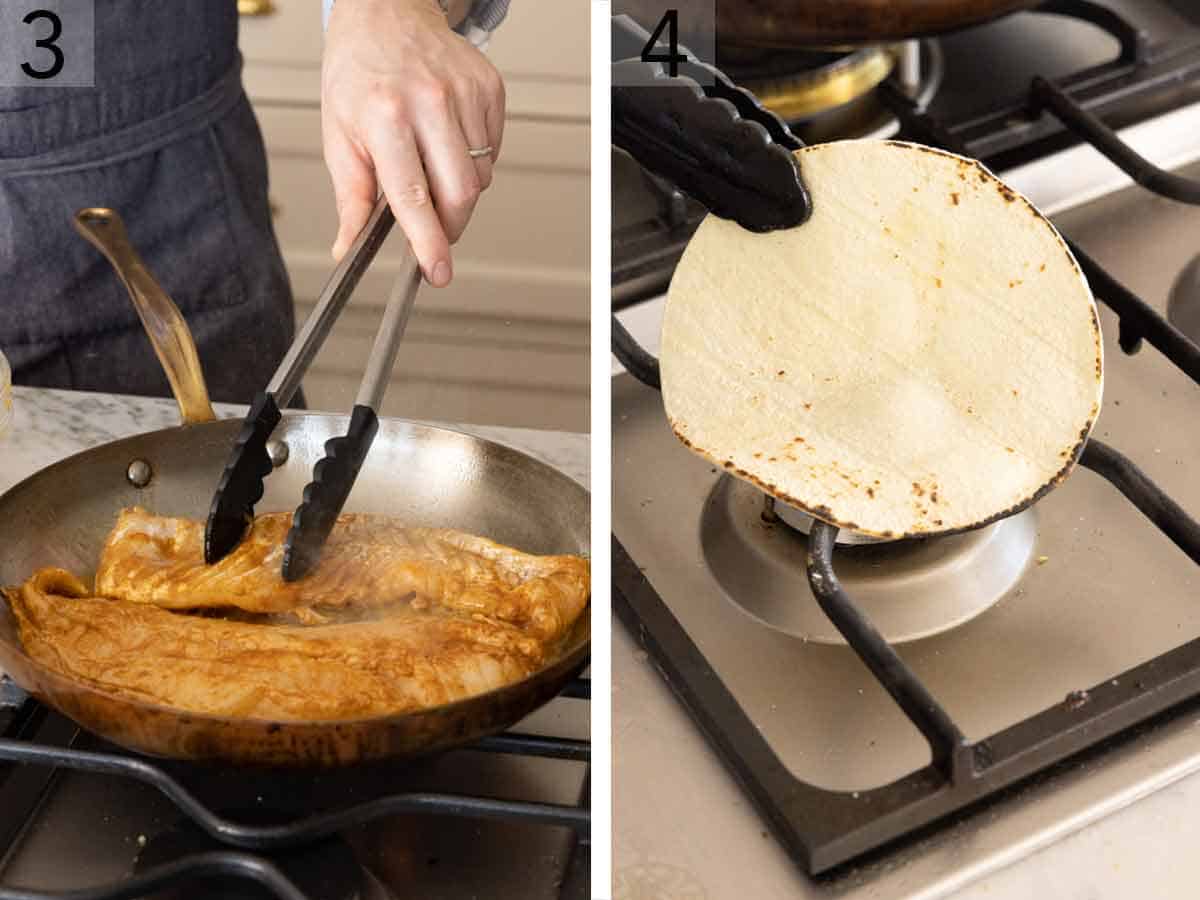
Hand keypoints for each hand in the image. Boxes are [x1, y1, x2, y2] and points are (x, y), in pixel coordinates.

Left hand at [322, 0, 505, 286]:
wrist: (385, 15)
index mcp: (385, 116)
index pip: (413, 196)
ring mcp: (465, 93)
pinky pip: (493, 150)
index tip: (437, 271)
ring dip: (460, 190)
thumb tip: (349, 246)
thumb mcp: (339, 134)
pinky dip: (475, 160)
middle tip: (433, 227)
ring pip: (481, 176)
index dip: (428, 242)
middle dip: (450, 225)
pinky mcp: (490, 88)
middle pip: (461, 193)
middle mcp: (429, 101)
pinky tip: (448, 142)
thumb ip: (351, 197)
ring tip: (432, 167)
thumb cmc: (358, 73)